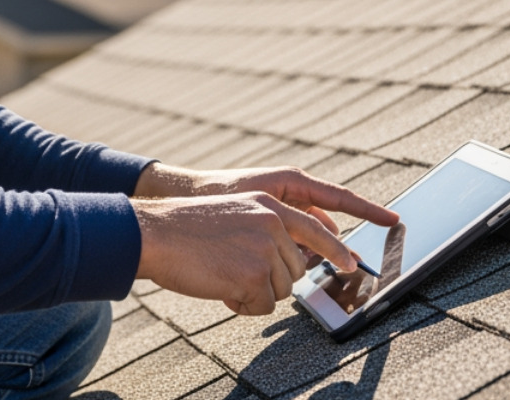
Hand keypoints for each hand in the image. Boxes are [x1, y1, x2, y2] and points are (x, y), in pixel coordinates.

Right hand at [129, 164, 398, 314]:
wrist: (155, 232)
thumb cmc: (187, 228)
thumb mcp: (235, 215)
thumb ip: (265, 228)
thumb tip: (291, 259)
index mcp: (270, 204)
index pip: (315, 228)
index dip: (337, 248)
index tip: (354, 263)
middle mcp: (274, 222)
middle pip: (296, 269)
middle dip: (271, 280)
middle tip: (236, 272)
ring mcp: (265, 248)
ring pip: (280, 290)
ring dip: (254, 292)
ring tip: (223, 274)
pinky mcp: (254, 273)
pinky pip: (261, 306)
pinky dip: (242, 305)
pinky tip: (220, 287)